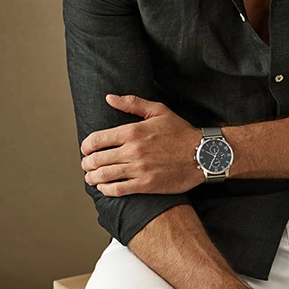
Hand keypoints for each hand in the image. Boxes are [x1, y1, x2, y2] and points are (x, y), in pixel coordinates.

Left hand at [80, 95, 203, 194]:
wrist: (203, 154)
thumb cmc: (181, 133)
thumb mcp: (159, 111)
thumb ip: (132, 103)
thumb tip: (109, 98)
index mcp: (133, 131)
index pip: (96, 139)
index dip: (85, 146)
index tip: (86, 149)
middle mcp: (133, 150)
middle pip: (96, 159)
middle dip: (86, 163)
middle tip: (86, 165)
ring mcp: (139, 169)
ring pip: (103, 176)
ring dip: (92, 177)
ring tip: (91, 177)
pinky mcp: (146, 185)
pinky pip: (117, 190)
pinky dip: (105, 190)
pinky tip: (104, 187)